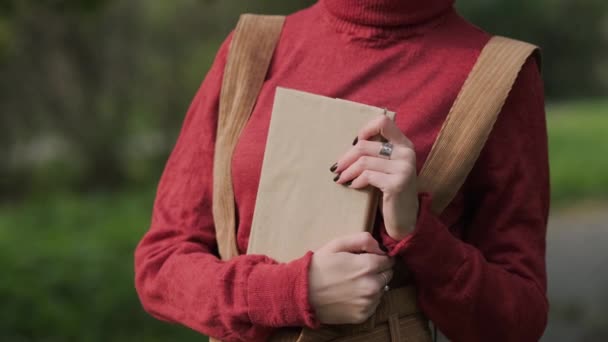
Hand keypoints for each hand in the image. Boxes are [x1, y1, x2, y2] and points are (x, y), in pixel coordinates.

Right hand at [308, 232, 394, 324]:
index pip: (388, 260)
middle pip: (387, 275)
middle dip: (377, 271)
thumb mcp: (337, 244)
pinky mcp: (363, 316)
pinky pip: (374, 304)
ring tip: (353, 283)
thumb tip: (380, 247)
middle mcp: (372, 286)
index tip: (367, 259)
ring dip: (373, 285)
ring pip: (381, 290)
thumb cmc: (319, 266)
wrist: (302, 293)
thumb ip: (362, 239)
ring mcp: (368, 303)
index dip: (378, 258)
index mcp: (368, 266)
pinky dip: (366, 299)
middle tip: (358, 271)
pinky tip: (351, 295)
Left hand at [331, 115, 418, 240]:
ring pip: (364, 161)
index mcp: (404, 144)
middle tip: (336, 168)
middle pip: (365, 145)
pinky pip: (368, 176)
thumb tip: (350, 143)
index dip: (365, 130)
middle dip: (346, 157)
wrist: (405, 218)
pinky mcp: (397, 183)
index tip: (354, 143)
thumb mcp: (387, 167)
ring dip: (347, 171)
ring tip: (340, 179)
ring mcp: (404, 168)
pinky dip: (357, 181)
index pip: (383, 122)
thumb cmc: (390, 190)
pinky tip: (354, 186)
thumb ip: (377, 153)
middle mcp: (406, 153)